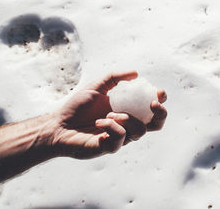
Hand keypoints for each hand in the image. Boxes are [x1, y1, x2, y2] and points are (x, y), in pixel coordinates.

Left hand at [50, 71, 166, 158]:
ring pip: (140, 130)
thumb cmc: (77, 108)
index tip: (159, 92)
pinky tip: (99, 122)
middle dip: (161, 114)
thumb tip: (136, 73)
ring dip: (127, 118)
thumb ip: (115, 78)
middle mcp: (128, 125)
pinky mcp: (111, 147)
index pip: (152, 109)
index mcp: (128, 111)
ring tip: (109, 113)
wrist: (58, 125)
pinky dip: (112, 126)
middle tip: (152, 104)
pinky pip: (122, 137)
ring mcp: (121, 137)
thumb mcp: (97, 87)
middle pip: (156, 124)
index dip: (161, 101)